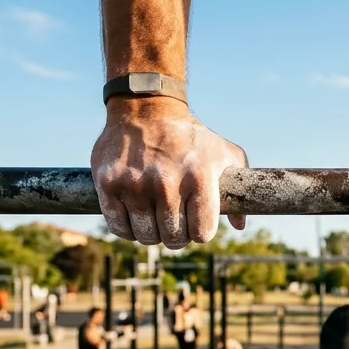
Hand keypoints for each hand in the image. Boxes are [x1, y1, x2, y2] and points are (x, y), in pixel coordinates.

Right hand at [92, 98, 247, 248]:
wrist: (145, 109)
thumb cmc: (189, 136)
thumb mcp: (224, 153)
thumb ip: (239, 187)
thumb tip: (239, 225)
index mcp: (198, 177)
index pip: (202, 233)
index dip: (201, 232)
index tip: (196, 224)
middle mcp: (166, 183)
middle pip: (174, 238)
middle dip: (178, 236)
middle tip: (175, 223)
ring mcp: (135, 185)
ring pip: (147, 237)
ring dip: (153, 233)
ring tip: (156, 218)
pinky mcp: (109, 185)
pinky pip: (120, 228)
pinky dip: (129, 230)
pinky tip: (136, 217)